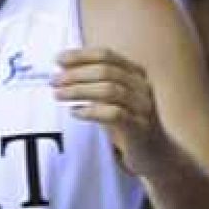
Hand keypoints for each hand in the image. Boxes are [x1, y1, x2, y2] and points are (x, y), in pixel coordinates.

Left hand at [53, 47, 173, 176]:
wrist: (155, 153)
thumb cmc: (126, 122)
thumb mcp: (110, 99)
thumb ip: (93, 83)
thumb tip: (60, 72)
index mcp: (135, 73)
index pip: (107, 55)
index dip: (81, 55)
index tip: (57, 60)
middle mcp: (142, 86)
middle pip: (106, 71)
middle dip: (75, 74)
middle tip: (53, 81)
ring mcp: (143, 107)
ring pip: (110, 90)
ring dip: (79, 90)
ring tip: (58, 95)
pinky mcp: (140, 128)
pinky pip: (115, 114)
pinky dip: (91, 111)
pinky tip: (75, 112)